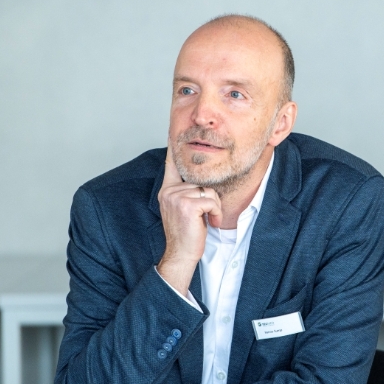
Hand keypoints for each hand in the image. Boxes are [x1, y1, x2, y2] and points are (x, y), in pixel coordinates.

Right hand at [156, 143, 221, 293]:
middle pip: (201, 178)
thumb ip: (188, 192)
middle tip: (204, 215)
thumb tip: (201, 180)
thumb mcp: (186, 208)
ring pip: (209, 190)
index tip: (175, 128)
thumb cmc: (188, 233)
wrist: (181, 255)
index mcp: (167, 189)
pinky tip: (207, 224)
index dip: (176, 145)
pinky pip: (212, 200)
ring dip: (214, 208)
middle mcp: (168, 190)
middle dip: (210, 198)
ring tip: (204, 220)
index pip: (172, 161)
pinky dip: (216, 213)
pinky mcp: (187, 205)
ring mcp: (176, 196)